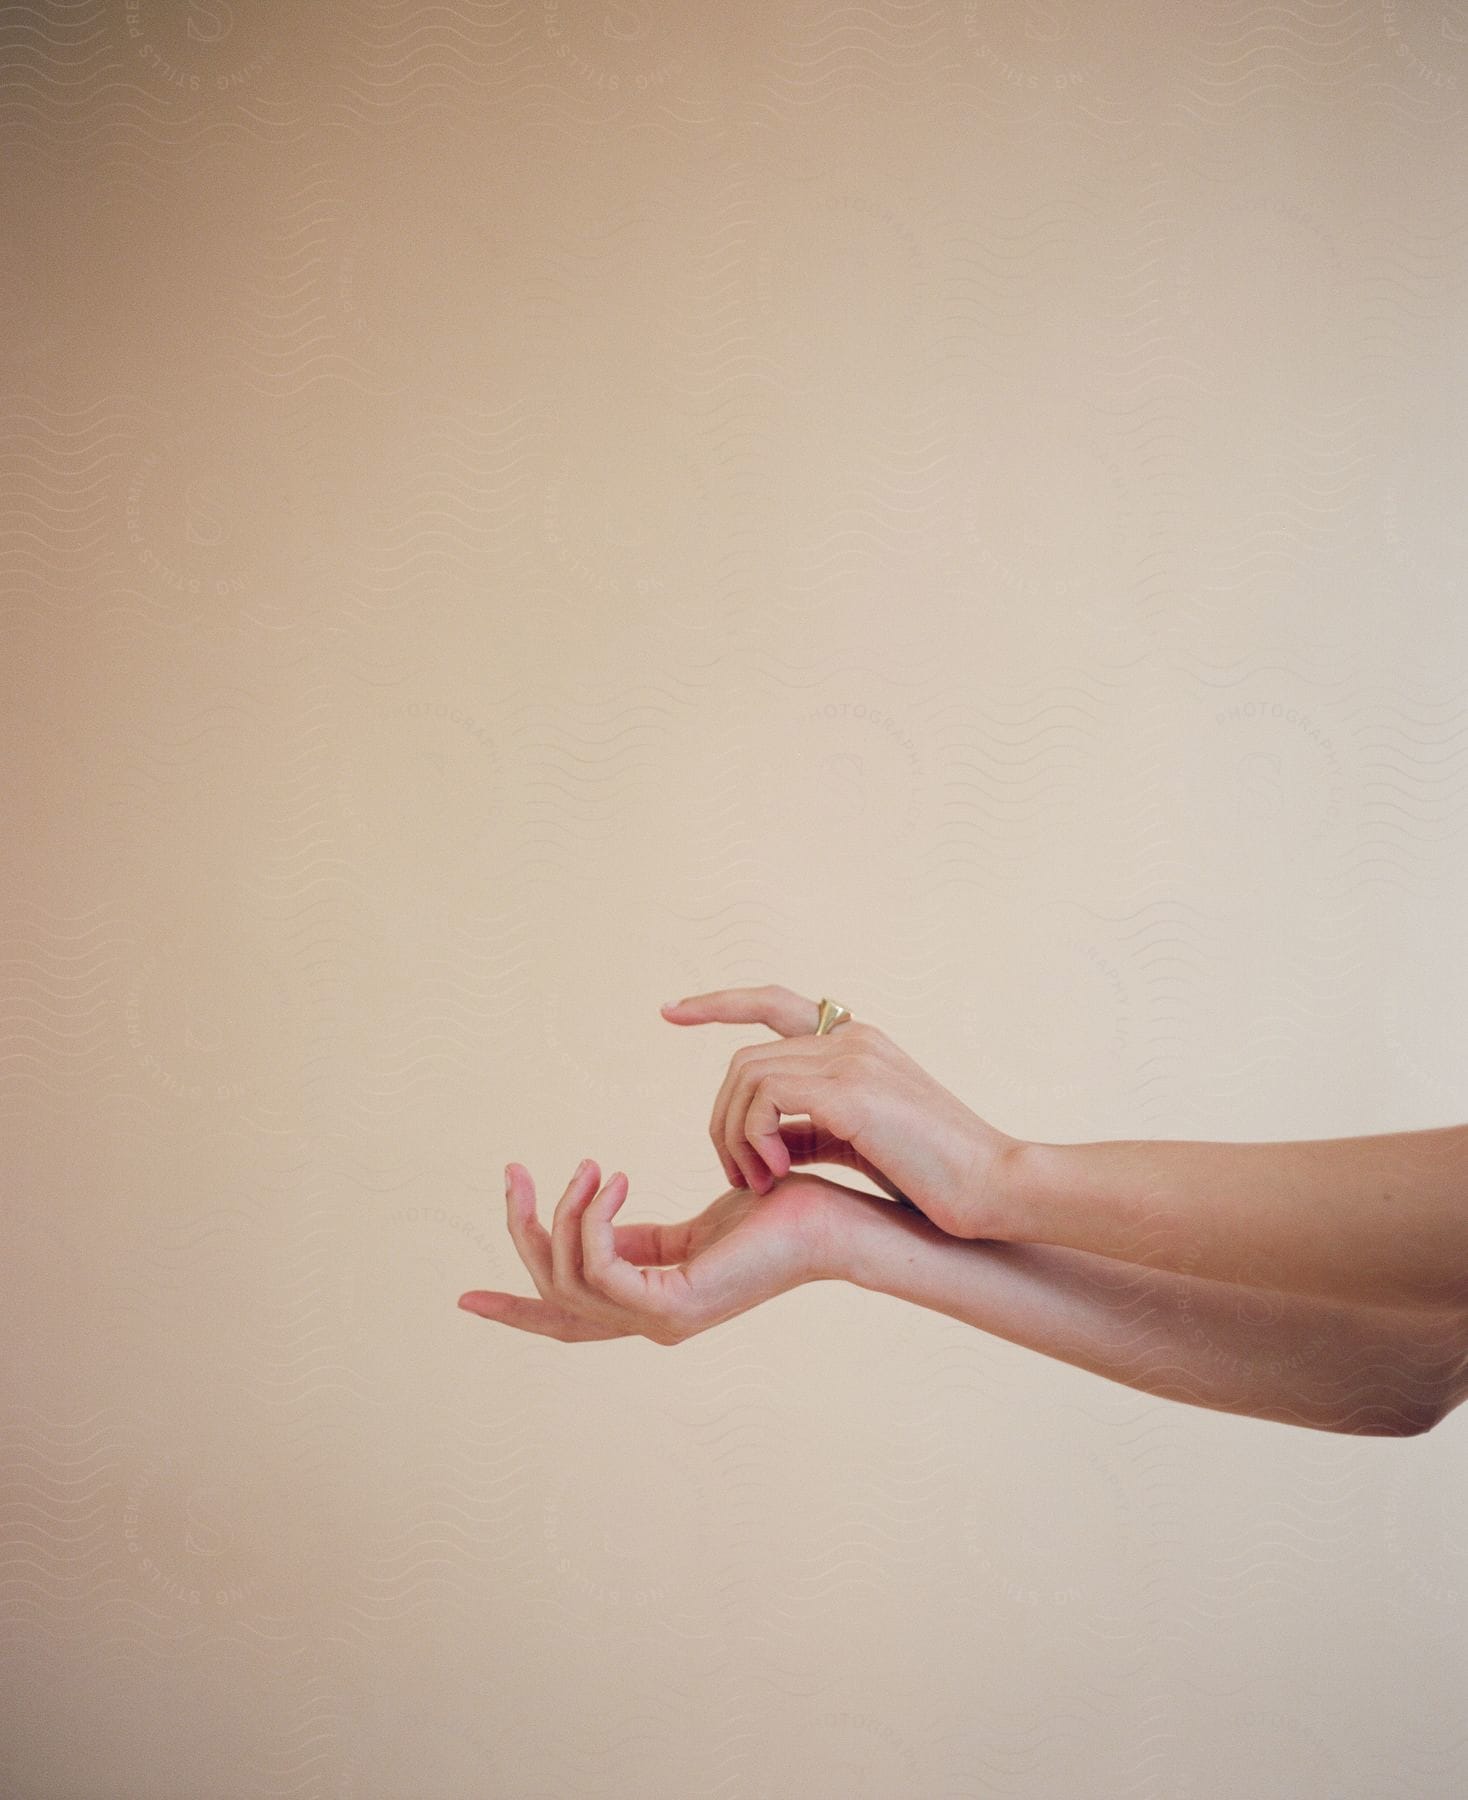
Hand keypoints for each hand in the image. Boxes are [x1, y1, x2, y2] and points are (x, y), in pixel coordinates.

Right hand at [457, 1157, 857, 1345]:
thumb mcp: (692, 1224)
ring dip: (563, 1212)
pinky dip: (593, 1218)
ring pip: (568, 1278)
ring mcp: (662, 1320)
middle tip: (513, 1172)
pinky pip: (599, 1266)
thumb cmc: (777, 1211)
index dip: (513, 1309)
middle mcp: (652, 1321)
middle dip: (523, 1232)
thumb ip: (642, 1235)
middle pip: (553, 1295)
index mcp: (652, 1303)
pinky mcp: (676, 1305)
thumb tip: (600, 1204)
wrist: (833, 1220)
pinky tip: (615, 1177)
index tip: (464, 1297)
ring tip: (591, 1165)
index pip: (566, 1318)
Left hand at [660, 984, 1022, 1239]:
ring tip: (755, 1181)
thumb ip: (811, 1128)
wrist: (994, 1187)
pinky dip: (751, 1137)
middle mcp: (852, 1038)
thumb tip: (760, 1140)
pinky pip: (764, 1096)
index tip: (672, 1010)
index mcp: (857, 1044)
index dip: (719, 1003)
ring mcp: (851, 1058)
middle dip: (722, 1118)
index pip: (773, 1003)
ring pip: (745, 1075)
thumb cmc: (935, 1177)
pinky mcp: (850, 1089)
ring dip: (733, 1134)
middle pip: (745, 1058)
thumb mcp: (861, 1144)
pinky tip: (771, 1175)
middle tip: (736, 1174)